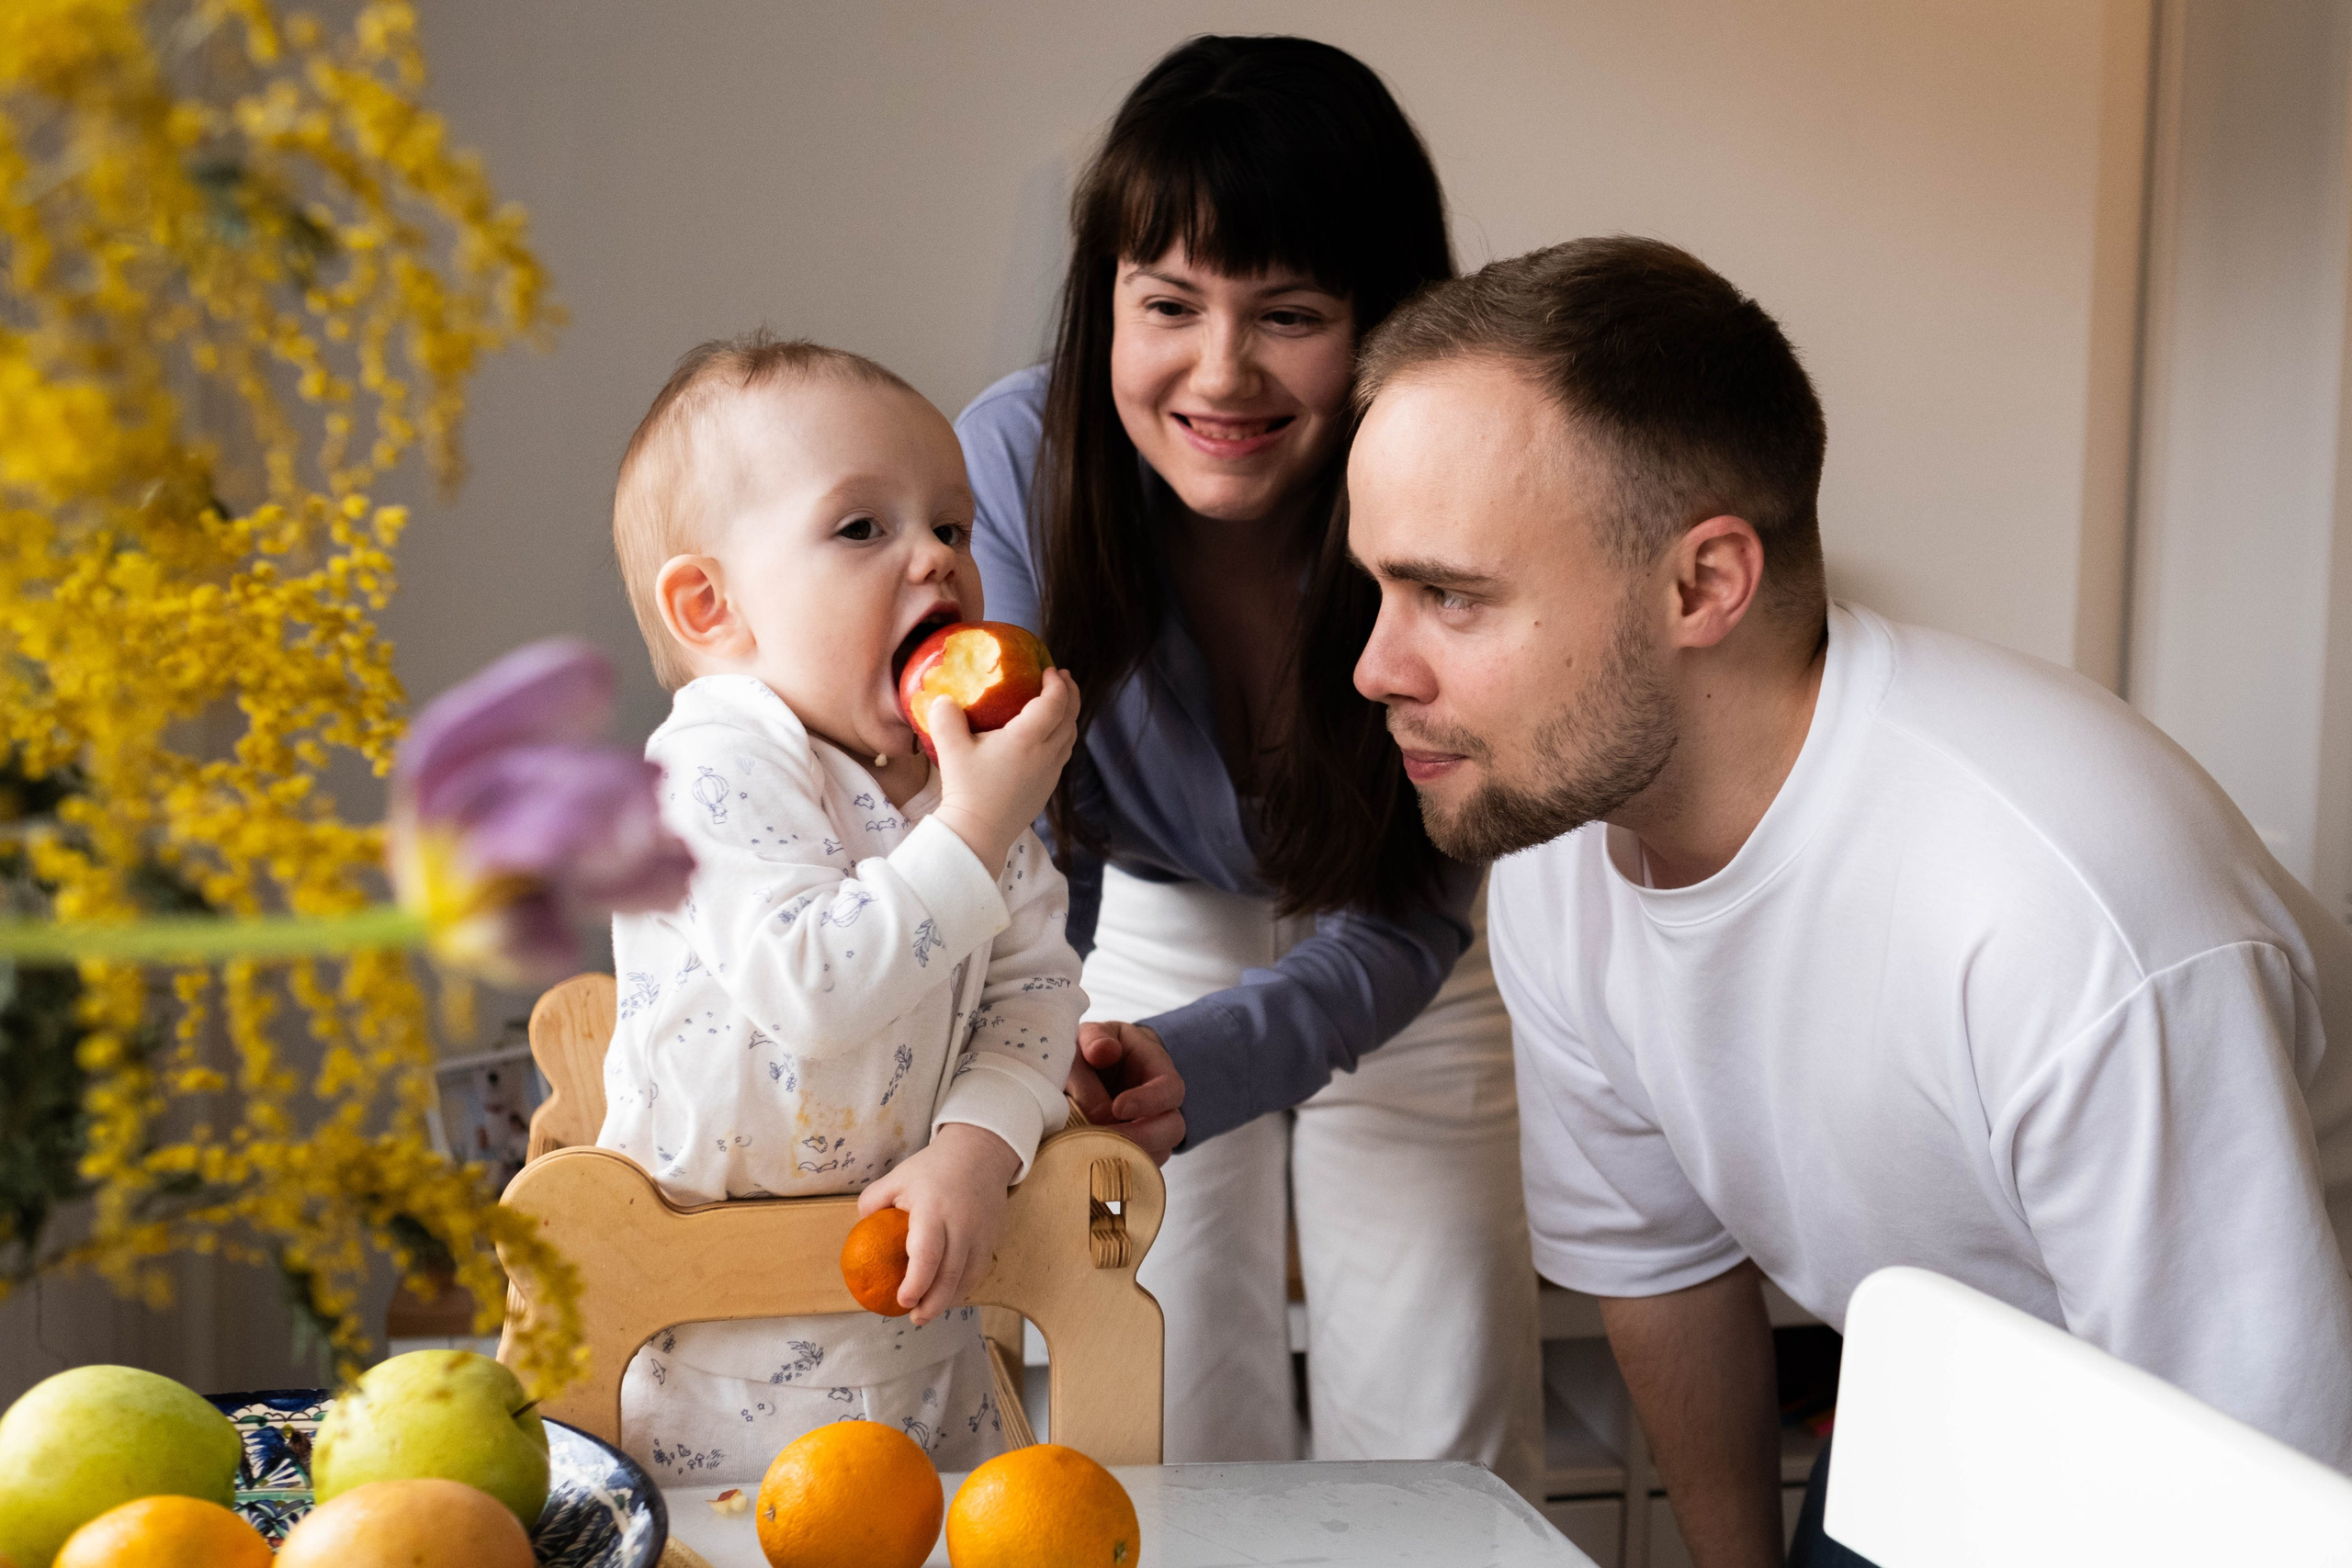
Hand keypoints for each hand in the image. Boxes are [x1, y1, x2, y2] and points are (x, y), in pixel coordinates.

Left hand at [856, 1122, 1021, 1324]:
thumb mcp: (897, 1177)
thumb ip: (872, 1202)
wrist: (980, 1152)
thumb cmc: (932, 1167)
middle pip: (950, 1276)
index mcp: (933, 1210)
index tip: (902, 1300)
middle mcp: (961, 1225)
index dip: (916, 1283)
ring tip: (927, 1313)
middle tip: (914, 1318)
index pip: (927, 1255)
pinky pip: (977, 1272)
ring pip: (967, 1279)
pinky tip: (947, 1296)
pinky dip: (962, 1289)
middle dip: (932, 1304)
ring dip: (947, 1301)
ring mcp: (980, 1234)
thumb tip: (858, 1230)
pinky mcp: (991, 1239)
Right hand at [928, 669, 1078, 871]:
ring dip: (1068, 716)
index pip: (1054, 703)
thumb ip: (945, 718)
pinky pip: (1062, 755)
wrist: (978, 833)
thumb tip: (943, 698)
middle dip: (1070, 694)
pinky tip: (1047, 737)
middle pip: (1070, 718)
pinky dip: (1062, 736)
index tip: (1049, 670)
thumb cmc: (966, 790)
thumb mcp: (950, 750)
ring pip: (1070, 738)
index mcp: (1027, 740)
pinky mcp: (1046, 789)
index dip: (1056, 684)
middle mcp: (1046, 755)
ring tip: (1059, 703)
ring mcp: (1050, 774)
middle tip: (1062, 677)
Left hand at [1067, 1020, 1184, 1165]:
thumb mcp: (1094, 1034)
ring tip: (1092, 1152)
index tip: (1118, 1107)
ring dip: (1126, 1156)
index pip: (1170, 1090)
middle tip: (1103, 1138)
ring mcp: (1151, 1134)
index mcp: (1159, 1072)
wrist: (1096, 1070)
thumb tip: (1103, 1054)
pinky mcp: (1134, 1153)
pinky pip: (1136, 1168)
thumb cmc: (1097, 1049)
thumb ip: (1095, 1040)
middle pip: (1173, 1130)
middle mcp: (1162, 1107)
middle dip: (1141, 1138)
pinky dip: (1116, 1169)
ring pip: (1156, 1155)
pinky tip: (1089, 1165)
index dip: (1148, 1101)